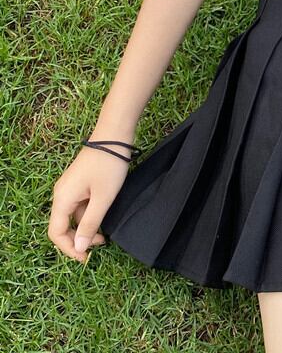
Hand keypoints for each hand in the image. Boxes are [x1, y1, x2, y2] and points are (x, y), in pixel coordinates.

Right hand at [48, 139, 132, 262]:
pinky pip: (80, 204)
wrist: (114, 135)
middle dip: (78, 238)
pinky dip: (90, 214)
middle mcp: (62, 194)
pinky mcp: (80, 182)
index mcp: (62, 199)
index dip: (68, 248)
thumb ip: (91, 223)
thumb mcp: (103, 198)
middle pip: (63, 225)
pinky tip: (105, 216)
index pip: (56, 232)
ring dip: (86, 226)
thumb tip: (79, 246)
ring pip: (73, 215)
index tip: (86, 257)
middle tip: (100, 245)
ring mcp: (71, 187)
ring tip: (106, 233)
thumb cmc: (109, 166)